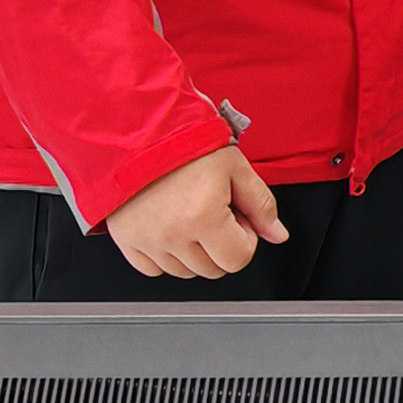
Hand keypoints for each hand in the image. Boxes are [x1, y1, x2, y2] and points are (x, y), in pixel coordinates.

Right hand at [106, 146, 287, 279]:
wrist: (140, 131)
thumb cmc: (185, 142)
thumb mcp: (235, 166)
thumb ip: (261, 204)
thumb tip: (276, 234)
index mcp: (202, 217)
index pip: (238, 259)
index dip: (245, 238)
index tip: (237, 217)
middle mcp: (172, 235)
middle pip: (212, 269)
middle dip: (222, 244)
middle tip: (216, 212)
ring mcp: (146, 240)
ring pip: (184, 271)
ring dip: (195, 251)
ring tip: (192, 215)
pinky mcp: (126, 240)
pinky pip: (153, 268)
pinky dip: (166, 255)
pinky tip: (171, 226)